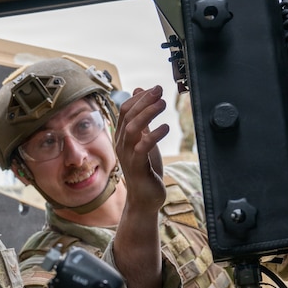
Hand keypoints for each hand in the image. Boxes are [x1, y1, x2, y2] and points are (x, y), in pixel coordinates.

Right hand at [115, 85, 169, 211]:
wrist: (144, 199)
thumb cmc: (145, 169)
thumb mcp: (144, 140)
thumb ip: (142, 119)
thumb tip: (138, 92)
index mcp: (122, 137)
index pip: (125, 110)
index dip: (139, 97)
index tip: (155, 88)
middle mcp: (122, 144)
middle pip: (128, 116)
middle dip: (144, 101)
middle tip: (160, 90)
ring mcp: (128, 156)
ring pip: (133, 129)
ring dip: (148, 114)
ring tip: (163, 104)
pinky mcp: (137, 167)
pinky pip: (142, 148)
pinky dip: (154, 135)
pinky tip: (166, 127)